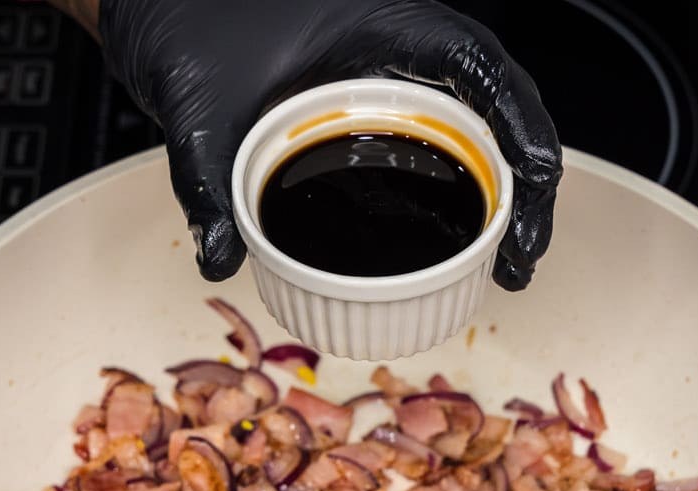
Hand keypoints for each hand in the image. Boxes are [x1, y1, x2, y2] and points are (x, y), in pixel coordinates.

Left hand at [93, 0, 561, 289]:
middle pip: (498, 106)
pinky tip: (457, 237)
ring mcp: (390, 75)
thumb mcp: (200, 109)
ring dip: (501, 189)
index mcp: (381, 24)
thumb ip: (206, 183)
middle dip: (527, 180)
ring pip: (476, 127)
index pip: (480, 68)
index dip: (523, 126)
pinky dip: (460, 185)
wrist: (159, 6)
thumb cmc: (187, 22)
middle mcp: (399, 47)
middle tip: (524, 256)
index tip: (537, 185)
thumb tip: (221, 254)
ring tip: (508, 259)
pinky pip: (437, 139)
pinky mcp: (370, 102)